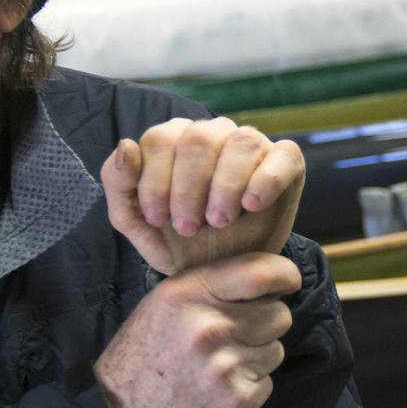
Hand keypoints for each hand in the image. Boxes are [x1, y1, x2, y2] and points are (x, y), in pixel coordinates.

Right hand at [94, 252, 301, 407]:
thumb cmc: (149, 347)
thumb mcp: (167, 300)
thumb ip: (213, 283)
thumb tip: (268, 276)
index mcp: (191, 292)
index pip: (262, 273)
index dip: (285, 275)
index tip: (288, 281)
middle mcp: (210, 326)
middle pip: (279, 314)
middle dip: (266, 323)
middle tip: (238, 334)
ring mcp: (224, 365)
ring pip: (275, 350)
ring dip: (257, 356)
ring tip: (221, 364)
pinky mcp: (235, 399)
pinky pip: (267, 383)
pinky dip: (250, 387)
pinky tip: (220, 387)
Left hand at [102, 117, 304, 274]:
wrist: (222, 274)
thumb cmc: (177, 242)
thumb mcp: (137, 222)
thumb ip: (120, 184)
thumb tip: (126, 145)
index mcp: (175, 139)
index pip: (161, 139)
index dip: (156, 181)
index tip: (158, 220)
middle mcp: (213, 133)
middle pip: (198, 139)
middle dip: (189, 189)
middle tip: (189, 228)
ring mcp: (251, 143)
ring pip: (239, 143)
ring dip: (225, 187)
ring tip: (220, 222)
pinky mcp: (287, 161)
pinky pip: (282, 155)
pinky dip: (266, 180)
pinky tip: (252, 206)